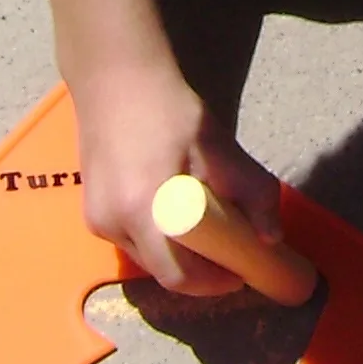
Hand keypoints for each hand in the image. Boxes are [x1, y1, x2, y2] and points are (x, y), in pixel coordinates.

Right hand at [70, 59, 285, 296]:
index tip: (239, 272)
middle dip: (198, 271)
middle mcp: (113, 224)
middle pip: (163, 272)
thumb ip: (254, 193)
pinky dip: (157, 238)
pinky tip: (172, 211)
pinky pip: (131, 241)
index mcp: (144, 212)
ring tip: (201, 227)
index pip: (179, 276)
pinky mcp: (91, 213)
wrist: (116, 80)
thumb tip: (271, 237)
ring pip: (147, 257)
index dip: (213, 283)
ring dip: (177, 254)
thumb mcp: (221, 149)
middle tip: (227, 253)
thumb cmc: (170, 112)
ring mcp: (97, 220)